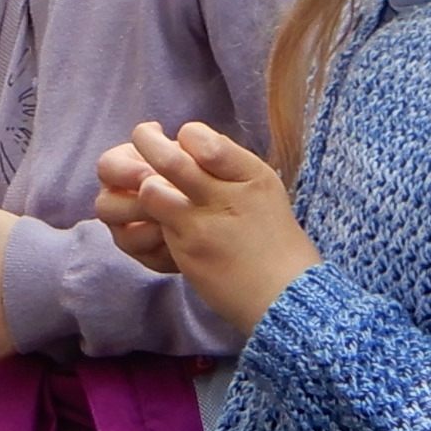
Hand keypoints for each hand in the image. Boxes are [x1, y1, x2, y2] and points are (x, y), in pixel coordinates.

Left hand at [102, 118, 317, 339]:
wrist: (285, 295)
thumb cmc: (274, 236)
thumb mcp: (263, 185)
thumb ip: (227, 161)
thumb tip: (189, 140)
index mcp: (249, 176)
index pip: (201, 137)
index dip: (188, 134)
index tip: (187, 140)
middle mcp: (224, 198)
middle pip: (168, 160)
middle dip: (147, 142)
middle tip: (146, 138)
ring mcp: (201, 229)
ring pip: (151, 192)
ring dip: (148, 186)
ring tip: (156, 187)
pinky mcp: (185, 255)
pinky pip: (154, 227)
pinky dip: (155, 219)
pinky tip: (168, 221)